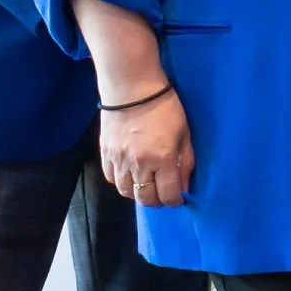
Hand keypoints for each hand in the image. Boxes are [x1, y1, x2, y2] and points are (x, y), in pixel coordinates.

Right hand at [101, 86, 192, 207]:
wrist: (132, 89)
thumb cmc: (164, 108)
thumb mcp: (184, 133)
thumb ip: (186, 162)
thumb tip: (184, 186)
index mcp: (163, 158)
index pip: (168, 194)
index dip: (174, 200)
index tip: (177, 198)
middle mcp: (139, 163)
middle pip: (145, 198)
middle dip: (157, 201)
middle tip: (163, 194)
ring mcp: (119, 159)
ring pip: (126, 192)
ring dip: (138, 193)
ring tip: (147, 185)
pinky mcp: (105, 153)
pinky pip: (111, 178)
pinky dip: (122, 181)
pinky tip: (131, 175)